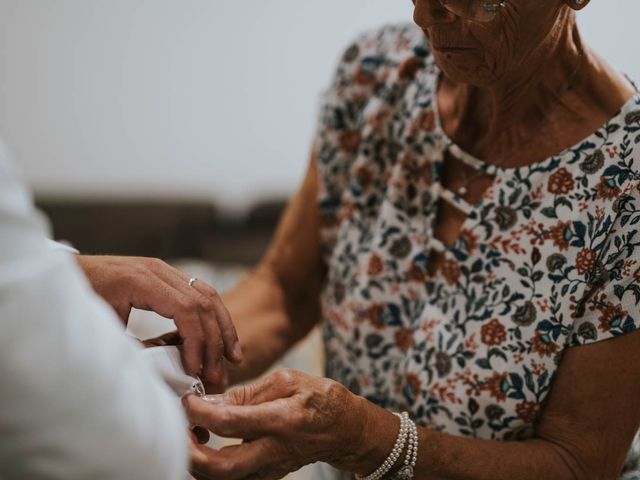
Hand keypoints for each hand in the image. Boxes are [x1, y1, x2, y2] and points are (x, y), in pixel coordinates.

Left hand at [77, 255, 242, 383]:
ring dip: (223, 327)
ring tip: (233, 356)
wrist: (67, 273)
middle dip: (216, 340)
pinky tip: (219, 338)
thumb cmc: (78, 297)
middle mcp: (159, 270)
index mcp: (142, 280)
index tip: (196, 369)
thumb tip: (164, 371)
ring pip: (209, 295)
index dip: (196, 341)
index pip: (186, 309)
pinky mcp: (167, 276)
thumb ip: (132, 346)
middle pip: (204, 302)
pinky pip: (200, 293)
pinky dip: (213, 317)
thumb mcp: (101, 326)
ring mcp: (165, 270)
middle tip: (218, 372)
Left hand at [182, 369, 396, 478]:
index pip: (229, 422)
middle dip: (189, 454)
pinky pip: (232, 478)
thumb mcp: (287, 381)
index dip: (199, 412)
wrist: (345, 428)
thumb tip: (211, 401)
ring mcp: (270, 468)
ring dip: (196, 462)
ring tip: (184, 436)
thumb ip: (248, 393)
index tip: (185, 400)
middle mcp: (274, 450)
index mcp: (280, 420)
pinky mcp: (267, 476)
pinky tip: (202, 446)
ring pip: (223, 479)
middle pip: (221, 468)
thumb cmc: (319, 398)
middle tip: (174, 431)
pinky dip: (210, 466)